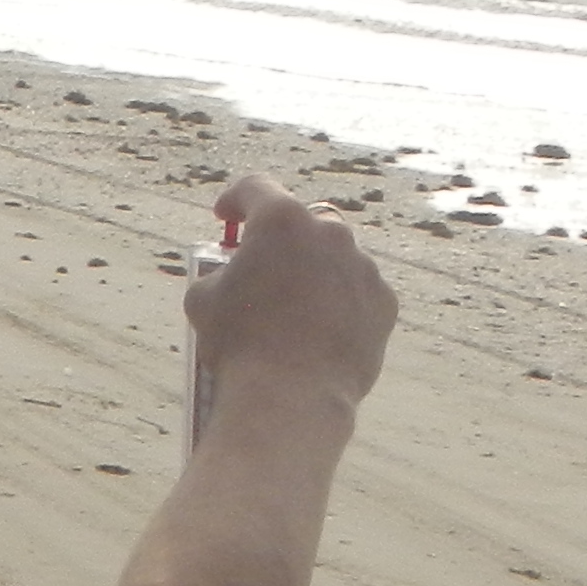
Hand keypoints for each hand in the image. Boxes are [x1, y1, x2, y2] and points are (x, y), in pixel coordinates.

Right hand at [191, 175, 398, 420]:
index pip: (255, 189)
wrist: (291, 396)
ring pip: (337, 257)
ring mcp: (363, 266)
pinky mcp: (384, 302)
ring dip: (315, 271)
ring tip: (293, 307)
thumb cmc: (239, 343)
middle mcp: (329, 232)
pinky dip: (341, 303)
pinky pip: (359, 292)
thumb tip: (228, 276)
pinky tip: (320, 331)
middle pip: (306, 219)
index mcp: (280, 220)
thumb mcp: (202, 301)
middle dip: (286, 235)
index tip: (223, 217)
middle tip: (266, 262)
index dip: (235, 200)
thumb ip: (217, 274)